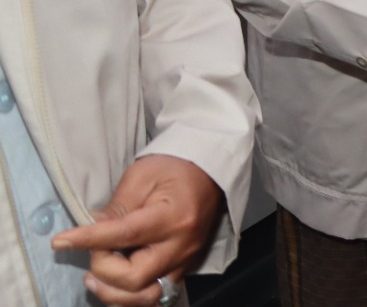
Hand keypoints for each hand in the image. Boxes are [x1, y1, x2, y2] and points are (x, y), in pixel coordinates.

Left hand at [52, 155, 221, 305]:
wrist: (210, 169)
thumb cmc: (174, 167)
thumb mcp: (142, 176)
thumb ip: (117, 208)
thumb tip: (90, 231)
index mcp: (173, 216)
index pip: (124, 236)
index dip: (88, 240)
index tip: (61, 241)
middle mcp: (182, 245)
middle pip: (134, 278)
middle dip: (104, 269)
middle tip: (93, 251)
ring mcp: (185, 259)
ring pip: (145, 296)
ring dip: (114, 292)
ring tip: (95, 276)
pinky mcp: (184, 266)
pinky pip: (154, 293)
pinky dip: (129, 294)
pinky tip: (114, 282)